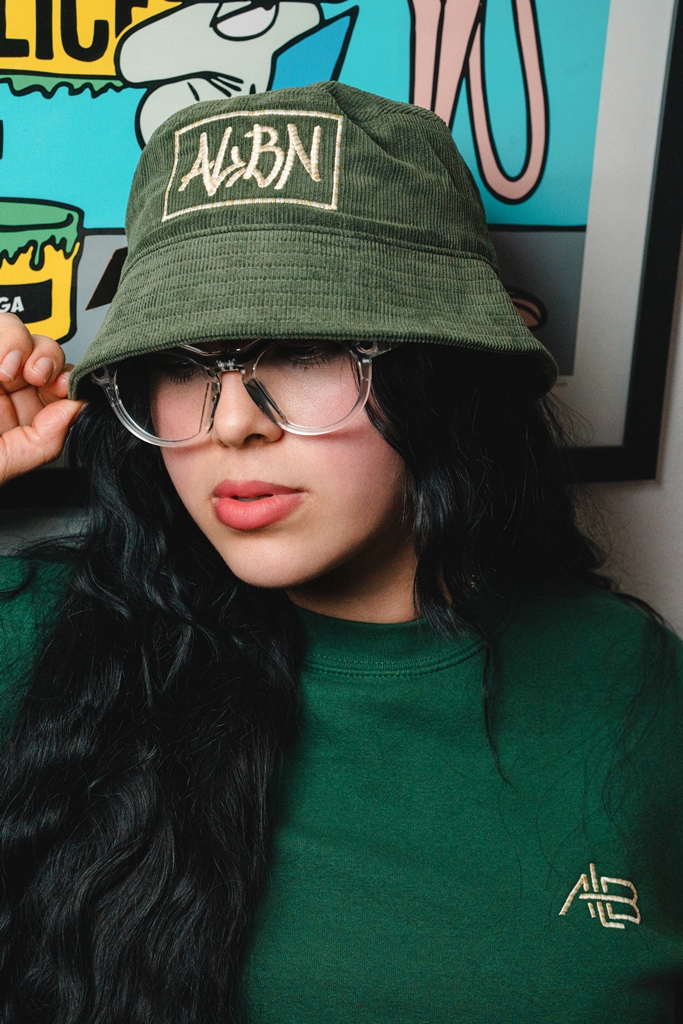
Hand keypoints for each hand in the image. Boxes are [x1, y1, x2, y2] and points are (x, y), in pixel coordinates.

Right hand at [0, 313, 86, 485]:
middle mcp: (3, 387)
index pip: (57, 385)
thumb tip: (77, 411)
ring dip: (22, 344)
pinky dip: (4, 337)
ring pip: (18, 330)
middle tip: (37, 377)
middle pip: (44, 351)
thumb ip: (43, 442)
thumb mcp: (4, 464)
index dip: (68, 382)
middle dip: (49, 359)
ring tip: (8, 371)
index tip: (63, 389)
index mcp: (19, 416)